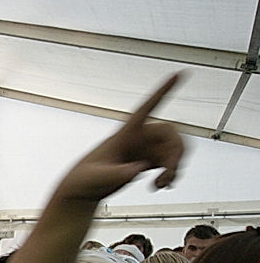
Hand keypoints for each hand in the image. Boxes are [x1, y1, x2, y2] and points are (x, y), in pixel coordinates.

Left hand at [52, 74, 183, 204]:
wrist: (84, 189)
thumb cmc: (84, 179)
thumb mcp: (98, 178)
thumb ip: (117, 173)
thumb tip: (137, 169)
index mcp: (125, 133)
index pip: (146, 108)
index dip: (163, 91)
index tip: (178, 73)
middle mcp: (139, 136)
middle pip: (172, 134)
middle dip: (176, 154)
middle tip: (169, 174)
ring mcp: (145, 148)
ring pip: (175, 150)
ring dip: (175, 168)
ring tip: (160, 185)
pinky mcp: (149, 160)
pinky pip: (171, 163)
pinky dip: (171, 174)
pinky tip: (159, 186)